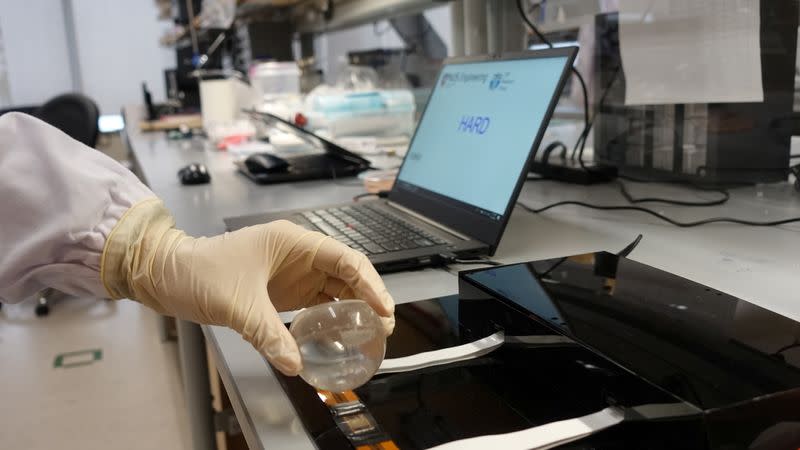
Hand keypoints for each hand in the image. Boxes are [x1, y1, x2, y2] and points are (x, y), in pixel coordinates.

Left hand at [102, 199, 394, 374]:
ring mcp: (293, 273)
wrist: (168, 275)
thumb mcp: (237, 304)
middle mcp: (299, 255)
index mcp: (293, 243)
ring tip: (369, 333)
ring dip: (353, 308)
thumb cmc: (200, 272)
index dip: (369, 282)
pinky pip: (317, 302)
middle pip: (347, 273)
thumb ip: (268, 334)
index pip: (345, 258)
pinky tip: (341, 333)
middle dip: (368, 297)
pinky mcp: (284, 291)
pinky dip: (331, 317)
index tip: (383, 308)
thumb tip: (294, 365)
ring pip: (335, 288)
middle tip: (383, 326)